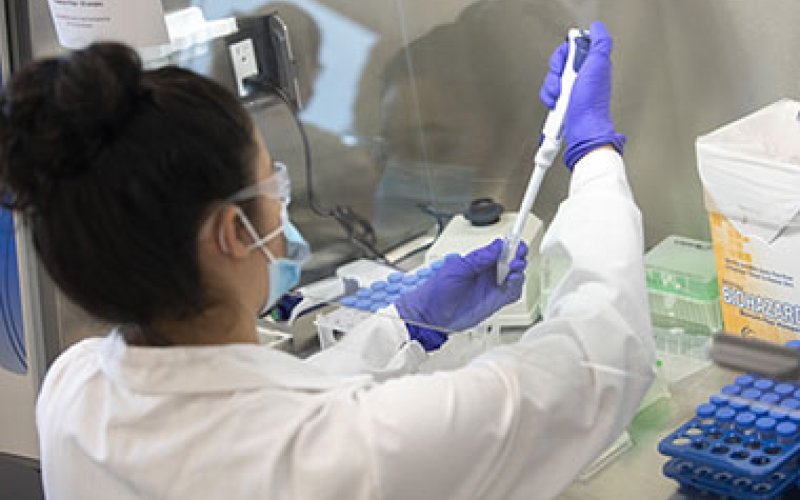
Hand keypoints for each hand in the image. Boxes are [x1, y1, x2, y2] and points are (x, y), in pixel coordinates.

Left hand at [396, 239, 527, 349]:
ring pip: (515, 276)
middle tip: (516, 257)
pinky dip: (516, 286)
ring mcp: (492, 287)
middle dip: (517, 257)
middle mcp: (487, 273)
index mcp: (478, 261)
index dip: (510, 245)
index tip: (515, 243)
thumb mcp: (457, 269)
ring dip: (518, 271)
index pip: (500, 249)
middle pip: (511, 261)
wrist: (430, 315)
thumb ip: (479, 258)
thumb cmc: (436, 291)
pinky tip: (512, 282)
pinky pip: (512, 293)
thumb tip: (497, 246)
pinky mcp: (495, 302)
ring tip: (513, 270)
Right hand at [539, 20, 624, 168]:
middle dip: (555, 74)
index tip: (565, 65)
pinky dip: (549, 99)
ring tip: (560, 97)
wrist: (582, 129)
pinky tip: (556, 104)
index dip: (563, 55)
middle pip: (558, 64)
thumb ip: (600, 43)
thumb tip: (597, 28)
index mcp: (591, 64)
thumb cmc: (591, 103)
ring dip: (551, 88)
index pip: (570, 48)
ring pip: (551, 79)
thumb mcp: (599, 65)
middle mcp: (582, 76)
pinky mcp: (562, 102)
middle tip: (562, 83)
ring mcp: (571, 90)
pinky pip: (547, 93)